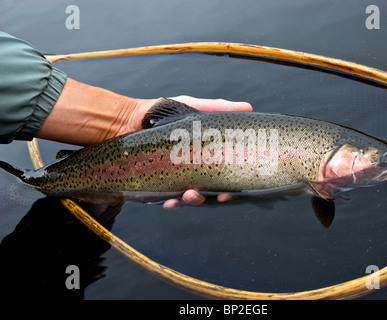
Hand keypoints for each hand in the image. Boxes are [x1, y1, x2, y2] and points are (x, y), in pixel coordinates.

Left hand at [36, 78, 251, 209]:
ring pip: (190, 198)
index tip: (234, 189)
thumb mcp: (192, 108)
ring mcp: (173, 180)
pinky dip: (171, 204)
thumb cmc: (161, 113)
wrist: (127, 119)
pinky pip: (166, 200)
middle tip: (220, 197)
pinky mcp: (155, 186)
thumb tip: (248, 107)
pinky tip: (171, 202)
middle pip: (210, 190)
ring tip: (191, 195)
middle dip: (217, 196)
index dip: (231, 185)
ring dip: (195, 200)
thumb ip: (218, 108)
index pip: (223, 175)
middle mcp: (190, 170)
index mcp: (202, 155)